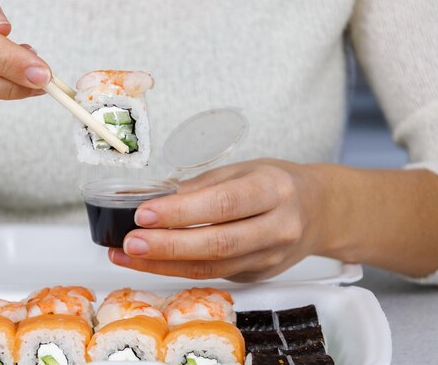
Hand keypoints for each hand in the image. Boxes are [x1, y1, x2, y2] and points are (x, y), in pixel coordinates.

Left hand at [109, 159, 324, 281]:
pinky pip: (213, 275)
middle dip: (167, 246)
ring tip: (126, 255)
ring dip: (163, 265)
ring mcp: (270, 258)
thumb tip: (154, 201)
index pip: (224, 204)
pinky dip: (177, 270)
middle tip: (130, 242)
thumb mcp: (242, 170)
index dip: (182, 212)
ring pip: (211, 268)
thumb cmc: (275, 184)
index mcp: (274, 190)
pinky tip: (150, 262)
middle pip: (218, 244)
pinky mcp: (258, 275)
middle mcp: (278, 227)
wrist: (318, 212)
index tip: (144, 214)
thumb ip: (201, 187)